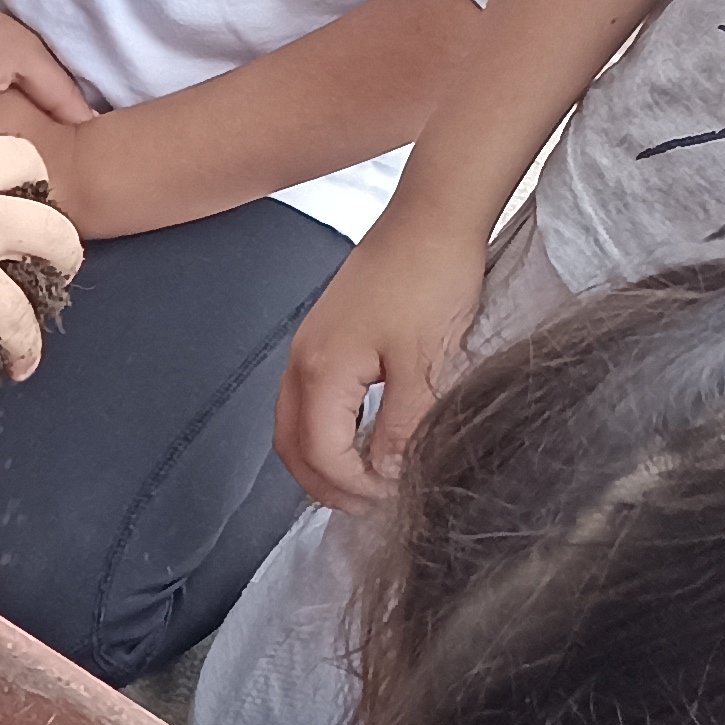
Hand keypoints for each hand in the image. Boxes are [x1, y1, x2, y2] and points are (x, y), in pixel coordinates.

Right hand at [276, 204, 493, 506]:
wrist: (433, 217)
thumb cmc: (432, 278)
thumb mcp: (427, 363)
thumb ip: (403, 427)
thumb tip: (386, 473)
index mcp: (321, 372)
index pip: (320, 454)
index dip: (353, 487)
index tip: (392, 498)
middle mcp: (302, 362)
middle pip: (291, 447)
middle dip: (324, 485)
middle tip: (368, 506)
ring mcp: (308, 348)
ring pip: (295, 426)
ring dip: (322, 460)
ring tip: (363, 480)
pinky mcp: (324, 337)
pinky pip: (308, 402)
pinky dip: (325, 432)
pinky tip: (359, 437)